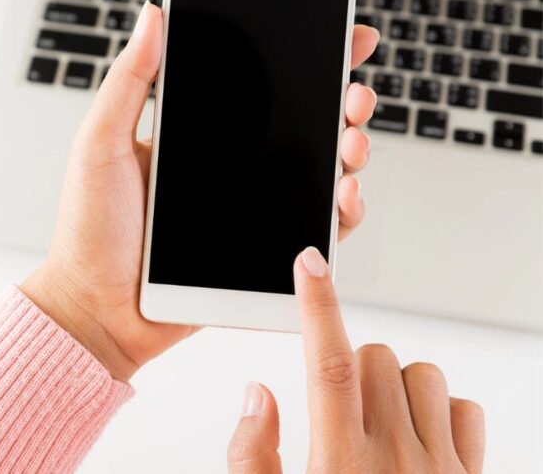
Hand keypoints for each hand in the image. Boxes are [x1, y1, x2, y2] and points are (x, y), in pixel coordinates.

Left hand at [22, 2, 380, 381]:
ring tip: (353, 143)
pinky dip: (340, 214)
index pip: (259, 85)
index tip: (344, 36)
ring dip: (350, 152)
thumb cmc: (89, 231)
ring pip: (318, 173)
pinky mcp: (260, 252)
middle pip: (302, 125)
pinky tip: (344, 197)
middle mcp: (229, 166)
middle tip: (354, 95)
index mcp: (195, 134)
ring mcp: (248, 208)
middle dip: (342, 104)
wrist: (96, 310)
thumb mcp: (100, 145)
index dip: (304, 59)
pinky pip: (313, 229)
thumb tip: (153, 14)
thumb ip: (128, 82)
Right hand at [227, 247, 485, 473]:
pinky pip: (466, 410)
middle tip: (335, 406)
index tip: (310, 264)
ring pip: (422, 374)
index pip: (328, 362)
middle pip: (373, 357)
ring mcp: (440, 469)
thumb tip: (258, 395)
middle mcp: (395, 460)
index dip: (317, 304)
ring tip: (376, 423)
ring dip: (394, 383)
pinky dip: (442, 411)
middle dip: (348, 362)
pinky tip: (418, 438)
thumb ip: (251, 457)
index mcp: (339, 465)